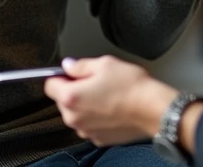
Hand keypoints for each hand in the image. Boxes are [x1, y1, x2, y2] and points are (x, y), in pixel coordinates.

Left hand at [44, 56, 177, 145]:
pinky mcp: (99, 139)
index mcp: (71, 97)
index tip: (73, 73)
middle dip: (75, 91)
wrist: (153, 110)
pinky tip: (113, 107)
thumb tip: (69, 66)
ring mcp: (86, 131)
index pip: (49, 85)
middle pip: (63, 101)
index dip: (61, 76)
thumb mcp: (105, 64)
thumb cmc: (132, 87)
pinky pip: (91, 124)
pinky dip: (97, 117)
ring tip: (108, 95)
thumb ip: (81, 65)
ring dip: (86, 105)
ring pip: (77, 114)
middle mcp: (74, 118)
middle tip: (96, 81)